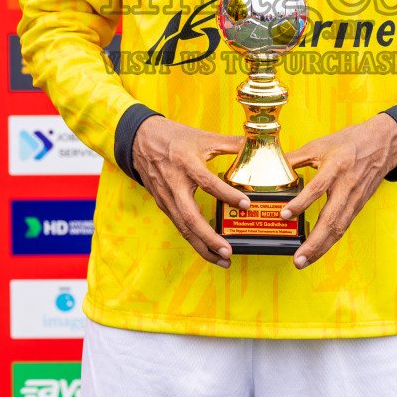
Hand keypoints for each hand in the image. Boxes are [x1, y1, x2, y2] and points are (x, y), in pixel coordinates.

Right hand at [132, 116, 247, 267]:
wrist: (140, 140)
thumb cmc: (173, 137)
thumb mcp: (203, 137)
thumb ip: (231, 143)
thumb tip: (256, 144)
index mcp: (186, 164)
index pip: (207, 182)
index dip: (227, 194)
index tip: (246, 204)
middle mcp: (174, 184)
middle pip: (190, 217)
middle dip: (209, 238)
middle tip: (228, 251)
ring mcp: (167, 197)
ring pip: (183, 227)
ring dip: (202, 246)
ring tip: (222, 259)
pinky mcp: (164, 204)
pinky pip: (179, 225)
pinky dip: (194, 239)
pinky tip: (208, 249)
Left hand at [281, 115, 396, 269]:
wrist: (381, 144)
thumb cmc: (349, 143)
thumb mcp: (319, 145)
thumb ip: (294, 158)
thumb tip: (271, 166)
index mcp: (336, 167)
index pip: (318, 188)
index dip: (301, 203)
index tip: (284, 215)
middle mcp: (347, 186)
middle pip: (331, 219)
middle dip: (313, 242)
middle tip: (297, 258)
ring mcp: (354, 199)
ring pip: (338, 228)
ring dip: (321, 248)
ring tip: (303, 261)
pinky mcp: (357, 206)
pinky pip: (343, 227)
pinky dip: (329, 242)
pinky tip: (317, 251)